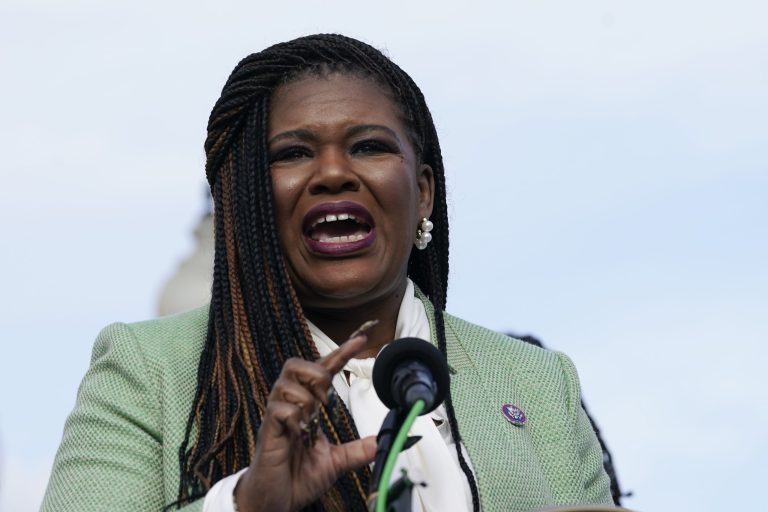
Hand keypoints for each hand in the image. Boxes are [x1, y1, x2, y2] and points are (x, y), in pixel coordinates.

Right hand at [234, 331, 376, 511]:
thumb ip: (357, 450)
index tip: (361, 339)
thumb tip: (381, 442)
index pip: (323, 371)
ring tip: (309, 421)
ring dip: (306, 398)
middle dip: (316, 374)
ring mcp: (276, 416)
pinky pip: (278, 408)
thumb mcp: (335, 462)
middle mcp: (289, 405)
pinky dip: (294, 416)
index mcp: (306, 407)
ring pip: (286, 382)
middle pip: (296, 364)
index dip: (340, 353)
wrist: (275, 501)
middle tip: (325, 398)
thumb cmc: (298, 477)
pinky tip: (298, 431)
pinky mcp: (267, 430)